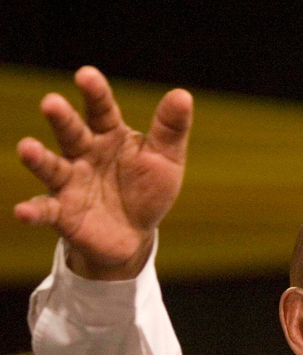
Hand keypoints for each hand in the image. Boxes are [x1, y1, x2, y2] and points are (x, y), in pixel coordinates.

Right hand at [14, 66, 192, 279]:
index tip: (86, 75)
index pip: (101, 110)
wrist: (134, 234)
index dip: (95, 93)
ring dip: (38, 158)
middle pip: (71, 132)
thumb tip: (182, 94)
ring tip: (28, 148)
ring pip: (52, 167)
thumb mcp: (166, 159)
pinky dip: (33, 211)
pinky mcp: (62, 213)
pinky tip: (22, 212)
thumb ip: (171, 129)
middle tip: (51, 102)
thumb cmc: (148, 189)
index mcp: (110, 135)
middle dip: (62, 118)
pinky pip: (45, 210)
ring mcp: (70, 182)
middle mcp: (84, 153)